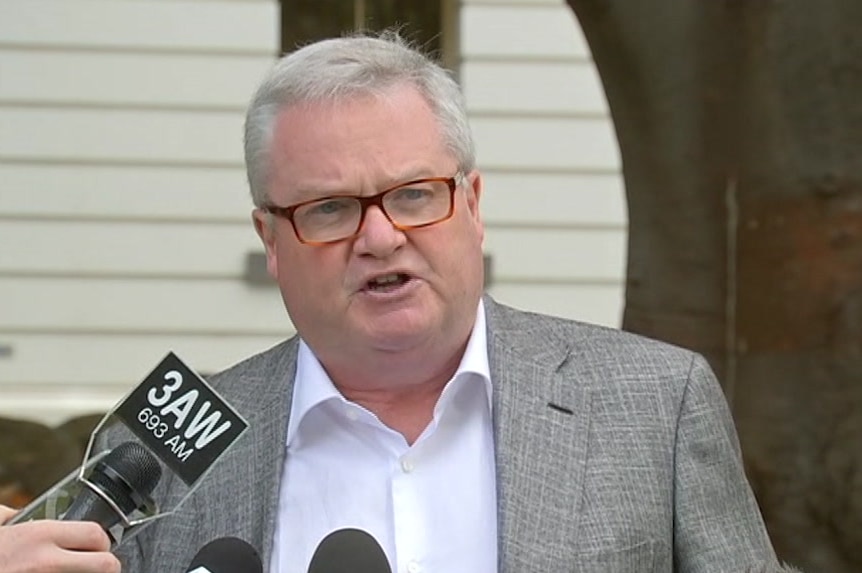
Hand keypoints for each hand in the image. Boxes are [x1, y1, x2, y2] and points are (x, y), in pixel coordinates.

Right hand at [0, 507, 118, 572]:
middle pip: (104, 564)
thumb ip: (14, 517)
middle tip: (97, 563)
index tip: (99, 544)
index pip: (95, 533)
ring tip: (79, 570)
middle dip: (105, 563)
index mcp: (40, 535)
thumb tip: (20, 514)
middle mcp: (46, 562)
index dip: (102, 539)